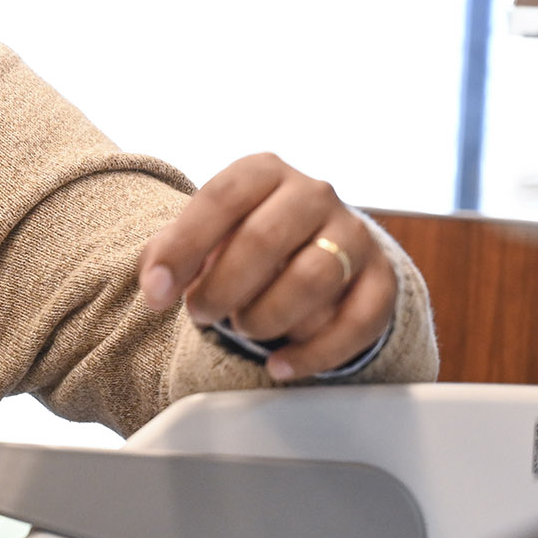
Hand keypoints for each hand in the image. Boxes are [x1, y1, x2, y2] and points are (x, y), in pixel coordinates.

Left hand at [135, 153, 395, 381]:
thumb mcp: (206, 232)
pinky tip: (280, 366)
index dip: (184, 247)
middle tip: (202, 314)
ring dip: (267, 316)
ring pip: (313, 279)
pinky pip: (357, 322)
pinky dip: (314, 353)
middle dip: (223, 288)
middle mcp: (314, 193)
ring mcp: (353, 235)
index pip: (221, 198)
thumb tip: (156, 287)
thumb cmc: (247, 238)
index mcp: (264, 171)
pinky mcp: (381, 280)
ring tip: (243, 328)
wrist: (315, 245)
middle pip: (265, 239)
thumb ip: (170, 253)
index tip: (158, 292)